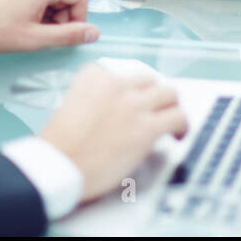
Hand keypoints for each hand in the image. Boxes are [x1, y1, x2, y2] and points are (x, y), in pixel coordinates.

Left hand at [0, 0, 98, 54]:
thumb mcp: (34, 39)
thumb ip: (68, 36)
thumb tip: (94, 33)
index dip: (79, 17)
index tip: (64, 35)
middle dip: (64, 18)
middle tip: (45, 37)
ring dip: (50, 16)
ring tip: (31, 32)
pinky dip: (39, 11)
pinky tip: (23, 25)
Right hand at [39, 64, 188, 200]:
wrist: (58, 166)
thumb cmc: (58, 146)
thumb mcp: (69, 106)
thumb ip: (93, 100)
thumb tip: (111, 112)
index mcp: (95, 77)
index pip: (123, 74)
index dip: (129, 91)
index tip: (130, 103)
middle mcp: (118, 85)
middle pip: (150, 80)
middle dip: (153, 95)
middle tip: (155, 110)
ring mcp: (134, 105)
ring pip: (170, 93)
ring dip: (170, 106)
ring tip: (170, 119)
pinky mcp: (147, 128)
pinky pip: (178, 117)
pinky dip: (182, 125)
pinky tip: (178, 134)